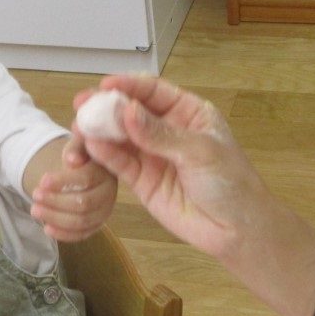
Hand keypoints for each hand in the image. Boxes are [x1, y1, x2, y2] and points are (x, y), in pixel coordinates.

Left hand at [30, 130, 117, 241]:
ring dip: (55, 218)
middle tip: (34, 195)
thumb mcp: (77, 144)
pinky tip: (47, 229)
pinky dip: (64, 234)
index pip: (86, 179)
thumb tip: (72, 160)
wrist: (85, 169)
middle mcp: (109, 194)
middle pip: (83, 204)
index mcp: (106, 172)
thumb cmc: (80, 155)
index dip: (63, 181)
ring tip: (34, 210)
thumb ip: (75, 147)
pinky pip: (82, 235)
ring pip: (81, 222)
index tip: (42, 180)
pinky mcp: (96, 225)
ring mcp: (104, 212)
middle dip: (55, 201)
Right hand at [75, 74, 268, 260]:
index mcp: (187, 112)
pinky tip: (90, 147)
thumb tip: (127, 112)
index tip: (105, 85)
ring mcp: (151, 155)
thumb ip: (160, 134)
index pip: (153, 91)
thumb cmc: (230, 183)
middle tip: (81, 105)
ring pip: (118, 136)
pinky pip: (118, 163)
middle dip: (105, 107)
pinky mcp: (140, 180)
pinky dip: (103, 154)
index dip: (128, 86)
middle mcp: (165, 129)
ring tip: (80, 128)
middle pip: (129, 111)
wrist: (235, 230)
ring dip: (98, 131)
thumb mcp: (200, 152)